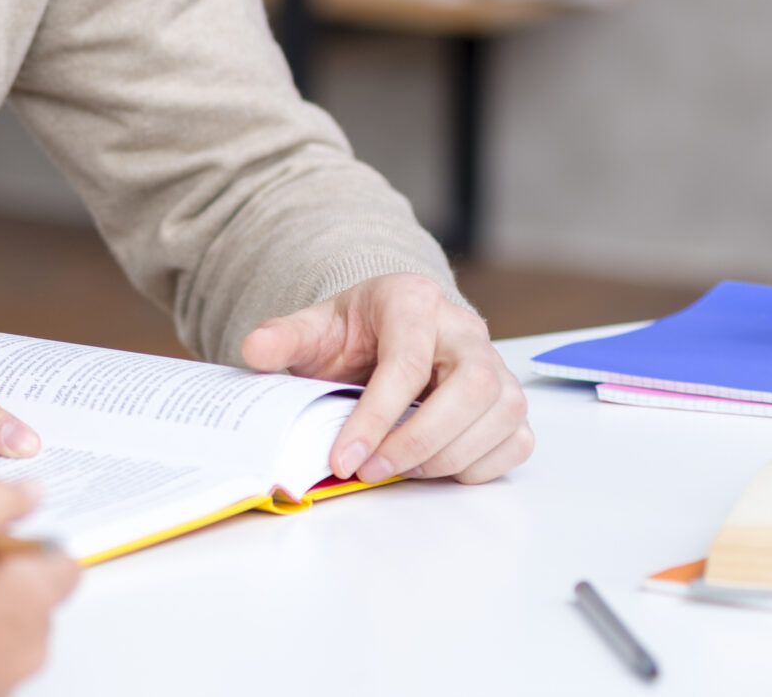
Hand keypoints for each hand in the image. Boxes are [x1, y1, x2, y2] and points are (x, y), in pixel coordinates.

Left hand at [237, 271, 532, 485]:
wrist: (381, 335)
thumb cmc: (351, 334)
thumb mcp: (312, 329)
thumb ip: (283, 337)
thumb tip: (255, 350)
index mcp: (413, 300)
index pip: (408, 361)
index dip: (377, 416)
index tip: (343, 457)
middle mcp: (464, 329)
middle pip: (471, 387)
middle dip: (420, 438)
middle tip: (373, 470)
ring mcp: (495, 364)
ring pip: (501, 413)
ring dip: (448, 455)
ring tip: (396, 469)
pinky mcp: (508, 401)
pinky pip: (516, 439)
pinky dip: (479, 464)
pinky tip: (434, 467)